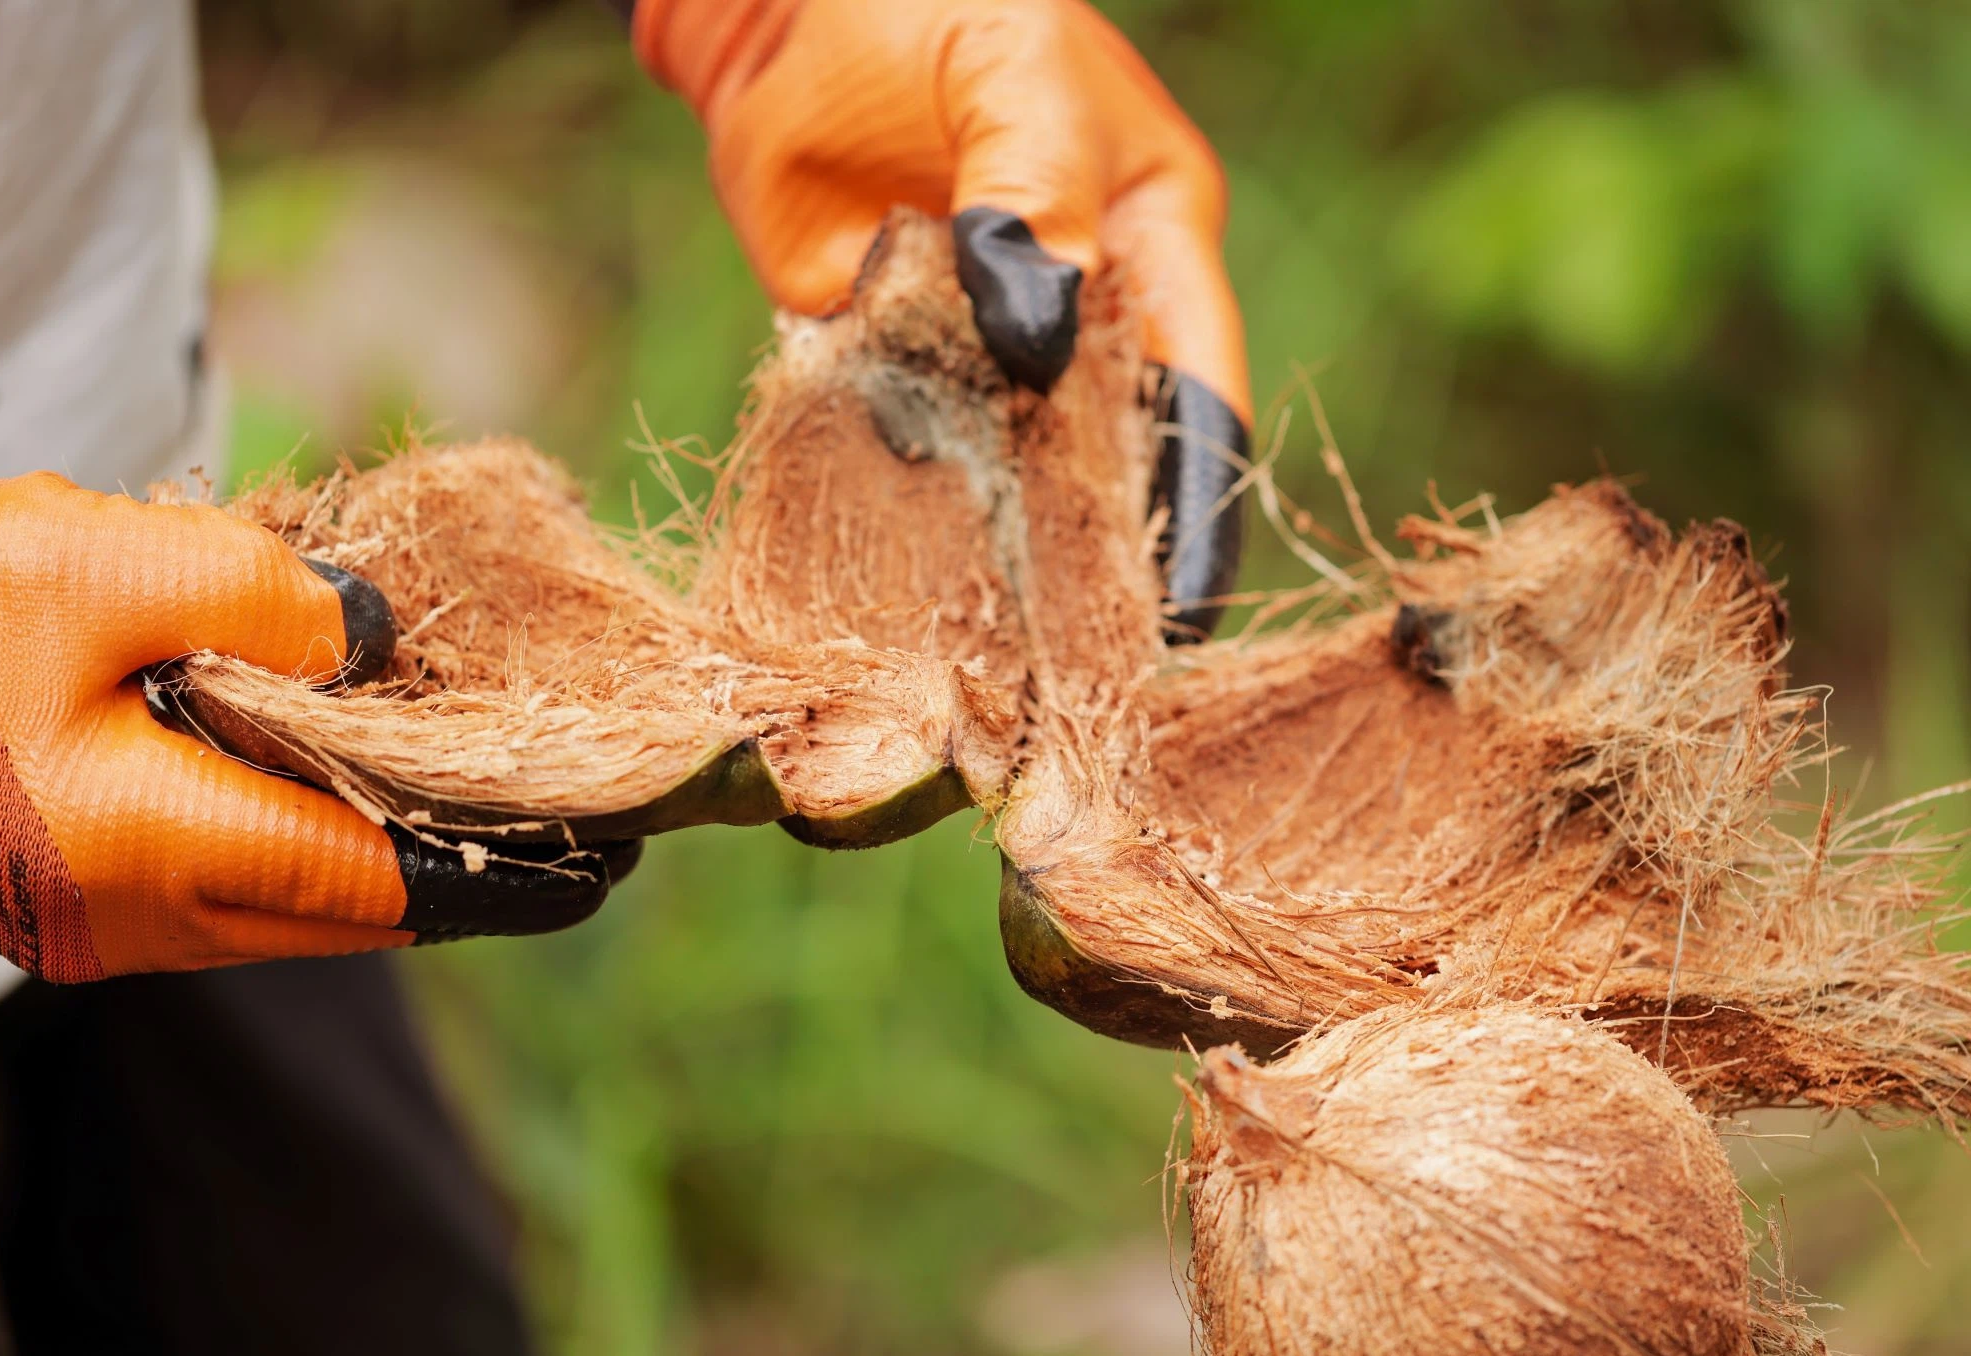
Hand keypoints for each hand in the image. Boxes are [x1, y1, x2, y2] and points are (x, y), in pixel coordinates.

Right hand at [0, 474, 632, 980]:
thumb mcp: (84, 562)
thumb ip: (253, 592)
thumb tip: (381, 631)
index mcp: (162, 850)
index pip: (394, 884)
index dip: (514, 871)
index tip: (616, 855)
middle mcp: (147, 921)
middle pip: (361, 911)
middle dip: (468, 869)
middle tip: (571, 813)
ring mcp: (104, 926)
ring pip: (299, 907)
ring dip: (386, 853)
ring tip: (475, 782)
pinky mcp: (73, 901)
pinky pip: (232, 887)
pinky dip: (304, 837)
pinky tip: (333, 764)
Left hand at [631, 0, 1250, 638]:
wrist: (777, 5)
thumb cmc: (929, 7)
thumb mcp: (1012, 75)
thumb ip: (1031, 192)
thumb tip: (1038, 338)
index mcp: (1149, 250)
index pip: (1194, 399)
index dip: (1192, 506)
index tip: (1178, 612)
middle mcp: (1070, 320)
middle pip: (1103, 464)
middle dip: (1097, 563)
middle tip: (1084, 673)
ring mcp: (974, 349)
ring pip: (1003, 473)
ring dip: (997, 552)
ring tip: (1000, 663)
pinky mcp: (877, 361)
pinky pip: (898, 448)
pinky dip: (900, 503)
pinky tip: (903, 583)